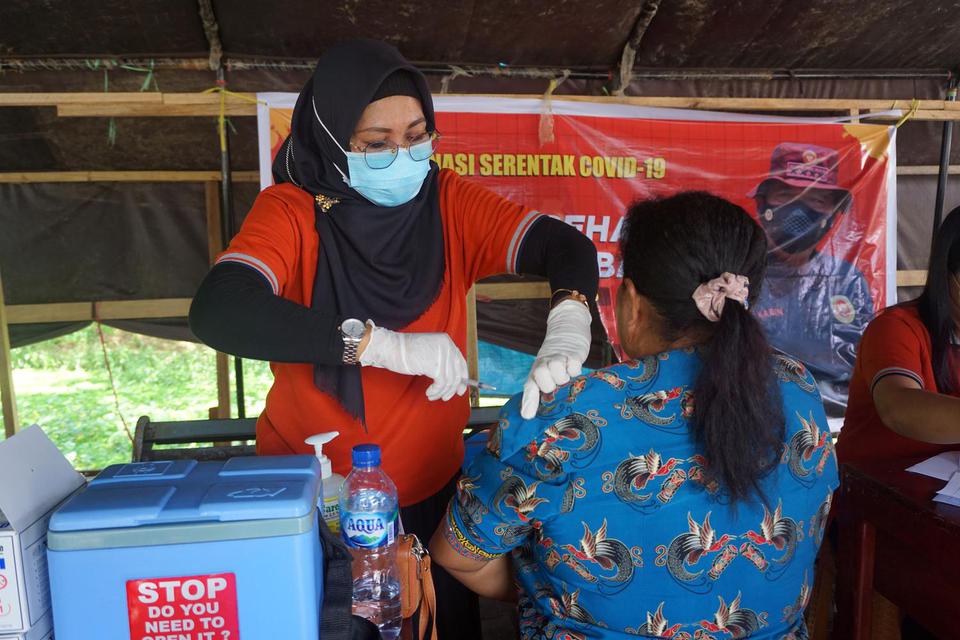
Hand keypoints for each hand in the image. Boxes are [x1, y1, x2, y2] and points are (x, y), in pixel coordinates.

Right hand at [360, 323, 467, 400]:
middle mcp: (447, 346)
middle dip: (453, 388)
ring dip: (441, 392)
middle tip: (446, 397)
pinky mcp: (435, 365)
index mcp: (446, 341)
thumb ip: (441, 361)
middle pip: (457, 372)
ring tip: (432, 396)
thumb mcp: (428, 352)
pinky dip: (436, 391)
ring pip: (449, 381)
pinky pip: (441, 384)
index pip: (461, 362)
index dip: (462, 378)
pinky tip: (429, 393)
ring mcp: (442, 355)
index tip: (460, 390)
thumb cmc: (404, 352)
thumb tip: (453, 380)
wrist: (390, 347)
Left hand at [521, 299, 591, 418]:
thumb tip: (528, 415)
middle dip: (552, 386)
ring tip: (567, 376)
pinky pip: (574, 366)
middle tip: (557, 384)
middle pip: (544, 381)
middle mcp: (544, 365)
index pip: (530, 387)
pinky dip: (575, 370)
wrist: (566, 331)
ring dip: (564, 378)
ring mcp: (559, 359)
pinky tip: (575, 369)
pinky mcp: (574, 354)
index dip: (529, 401)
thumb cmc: (555, 360)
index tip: (528, 416)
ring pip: (558, 373)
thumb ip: (539, 392)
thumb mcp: (545, 373)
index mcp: (536, 372)